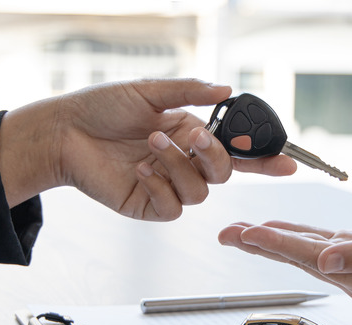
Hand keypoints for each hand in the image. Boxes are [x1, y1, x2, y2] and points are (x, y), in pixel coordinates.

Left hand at [0, 78, 296, 219]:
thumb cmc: (102, 107)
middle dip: (214, 155)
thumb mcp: (149, 90)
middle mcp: (184, 161)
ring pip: (200, 191)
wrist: (64, 131)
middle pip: (223, 173)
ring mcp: (167, 186)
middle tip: (193, 136)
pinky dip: (160, 188)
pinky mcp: (149, 206)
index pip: (236, 151)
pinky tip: (140, 171)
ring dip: (178, 165)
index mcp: (191, 134)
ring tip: (149, 144)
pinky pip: (173, 208)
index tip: (287, 162)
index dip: (264, 159)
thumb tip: (226, 89)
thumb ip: (190, 92)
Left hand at [218, 209, 351, 301]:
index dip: (276, 245)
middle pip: (295, 258)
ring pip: (302, 249)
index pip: (309, 259)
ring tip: (240, 231)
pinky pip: (319, 241)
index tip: (247, 234)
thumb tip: (327, 261)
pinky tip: (276, 228)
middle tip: (225, 234)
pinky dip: (296, 234)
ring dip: (270, 239)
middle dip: (259, 245)